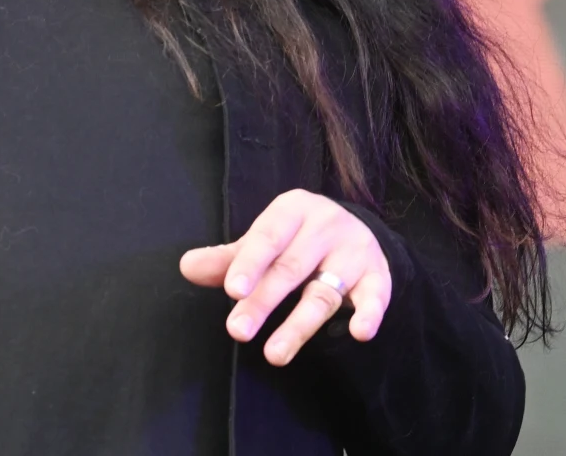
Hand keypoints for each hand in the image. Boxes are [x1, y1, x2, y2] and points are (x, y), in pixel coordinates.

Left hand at [179, 189, 390, 365]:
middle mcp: (325, 226)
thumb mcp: (264, 240)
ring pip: (324, 292)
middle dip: (263, 302)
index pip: (267, 238)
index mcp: (292, 210)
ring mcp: (354, 251)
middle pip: (290, 269)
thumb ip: (229, 259)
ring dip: (300, 325)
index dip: (249, 264)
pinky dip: (370, 313)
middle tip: (237, 331)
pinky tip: (359, 333)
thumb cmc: (296, 238)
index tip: (232, 291)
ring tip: (274, 355)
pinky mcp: (378, 275)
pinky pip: (375, 296)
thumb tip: (187, 267)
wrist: (355, 228)